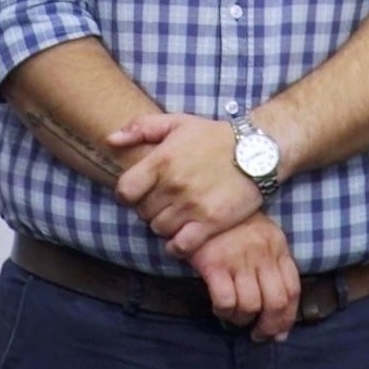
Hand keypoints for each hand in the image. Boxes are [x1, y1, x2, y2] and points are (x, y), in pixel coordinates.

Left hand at [109, 114, 263, 256]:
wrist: (257, 150)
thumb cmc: (214, 136)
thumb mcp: (177, 122)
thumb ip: (140, 128)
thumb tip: (110, 140)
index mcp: (161, 161)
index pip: (125, 191)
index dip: (128, 195)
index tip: (139, 193)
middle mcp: (174, 185)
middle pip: (143, 213)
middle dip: (149, 209)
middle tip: (163, 203)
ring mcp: (193, 206)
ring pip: (160, 229)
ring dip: (164, 225)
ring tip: (176, 216)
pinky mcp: (211, 222)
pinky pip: (181, 246)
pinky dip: (177, 245)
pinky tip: (183, 236)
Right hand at [188, 213, 300, 341]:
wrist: (203, 204)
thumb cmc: (234, 224)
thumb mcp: (263, 236)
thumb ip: (273, 264)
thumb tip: (278, 309)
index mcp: (278, 247)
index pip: (293, 290)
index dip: (288, 317)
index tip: (279, 332)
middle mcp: (262, 254)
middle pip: (276, 302)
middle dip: (269, 326)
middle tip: (259, 335)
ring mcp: (239, 259)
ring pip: (251, 305)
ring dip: (243, 319)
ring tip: (236, 317)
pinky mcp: (214, 264)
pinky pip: (226, 301)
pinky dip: (224, 311)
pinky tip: (220, 308)